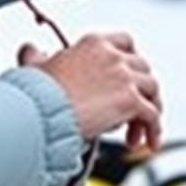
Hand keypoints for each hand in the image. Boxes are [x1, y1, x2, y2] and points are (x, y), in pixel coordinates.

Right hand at [17, 33, 162, 149]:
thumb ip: (36, 56)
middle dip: (141, 90)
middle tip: (132, 112)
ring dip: (149, 111)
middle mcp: (113, 56)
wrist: (39, 113)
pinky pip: (153, 115)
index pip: (126, 42)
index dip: (132, 60)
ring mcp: (124, 77)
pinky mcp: (131, 100)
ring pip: (152, 91)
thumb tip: (31, 50)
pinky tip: (148, 143)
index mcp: (94, 43)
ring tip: (138, 131)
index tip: (130, 77)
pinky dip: (154, 130)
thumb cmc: (34, 95)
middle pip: (143, 69)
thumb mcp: (34, 68)